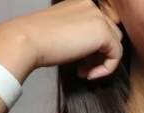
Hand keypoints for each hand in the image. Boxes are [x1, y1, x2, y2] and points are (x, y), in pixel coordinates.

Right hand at [0, 0, 123, 79]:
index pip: (99, 25)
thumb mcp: (63, 32)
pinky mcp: (102, 32)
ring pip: (115, 44)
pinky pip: (116, 55)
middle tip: (82, 68)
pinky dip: (106, 69)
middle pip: (110, 34)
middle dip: (99, 54)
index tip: (80, 61)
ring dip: (102, 62)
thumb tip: (97, 51)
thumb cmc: (38, 41)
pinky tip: (88, 74)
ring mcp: (98, 17)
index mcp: (81, 3)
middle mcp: (91, 5)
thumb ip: (80, 34)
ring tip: (83, 71)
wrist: (26, 41)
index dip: (94, 47)